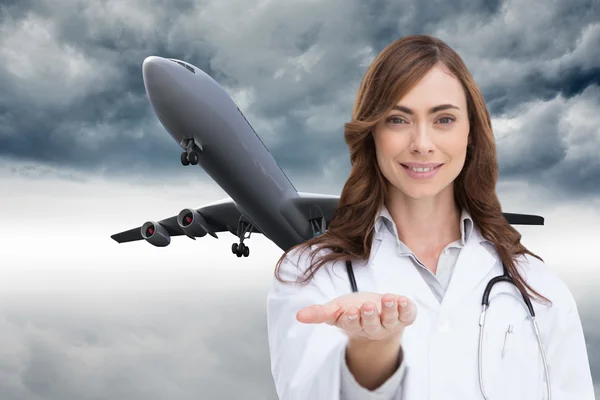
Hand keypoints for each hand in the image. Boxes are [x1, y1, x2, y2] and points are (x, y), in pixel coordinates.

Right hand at [296, 292, 416, 341]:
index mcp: (354, 325)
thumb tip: (298, 316)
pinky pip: (407, 315)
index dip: (352, 319)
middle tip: (367, 306)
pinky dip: (407, 308)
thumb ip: (319, 313)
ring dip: (390, 310)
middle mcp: (373, 328)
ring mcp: (390, 323)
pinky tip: (404, 300)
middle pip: (372, 325)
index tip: (350, 311)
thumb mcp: (335, 310)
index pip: (352, 324)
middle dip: (370, 316)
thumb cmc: (354, 311)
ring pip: (390, 320)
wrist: (378, 316)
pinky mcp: (404, 317)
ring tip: (389, 299)